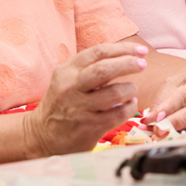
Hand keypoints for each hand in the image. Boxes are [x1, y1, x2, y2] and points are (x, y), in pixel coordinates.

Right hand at [25, 42, 149, 156]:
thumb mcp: (66, 80)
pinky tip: (130, 105)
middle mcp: (71, 88)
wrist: (42, 135)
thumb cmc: (60, 104)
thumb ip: (88, 68)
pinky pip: (118, 114)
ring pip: (114, 93)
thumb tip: (122, 56)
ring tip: (132, 89)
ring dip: (130, 89)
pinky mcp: (89, 127)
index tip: (140, 50)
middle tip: (142, 64)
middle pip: (104, 70)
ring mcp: (80, 108)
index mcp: (66, 72)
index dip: (123, 49)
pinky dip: (129, 108)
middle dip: (129, 64)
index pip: (98, 52)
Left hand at [139, 66, 185, 135]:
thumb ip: (165, 94)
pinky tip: (170, 140)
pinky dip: (182, 138)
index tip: (155, 116)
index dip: (169, 107)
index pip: (183, 96)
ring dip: (175, 134)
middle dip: (172, 124)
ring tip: (158, 137)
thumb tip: (152, 115)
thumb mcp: (181, 79)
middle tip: (156, 131)